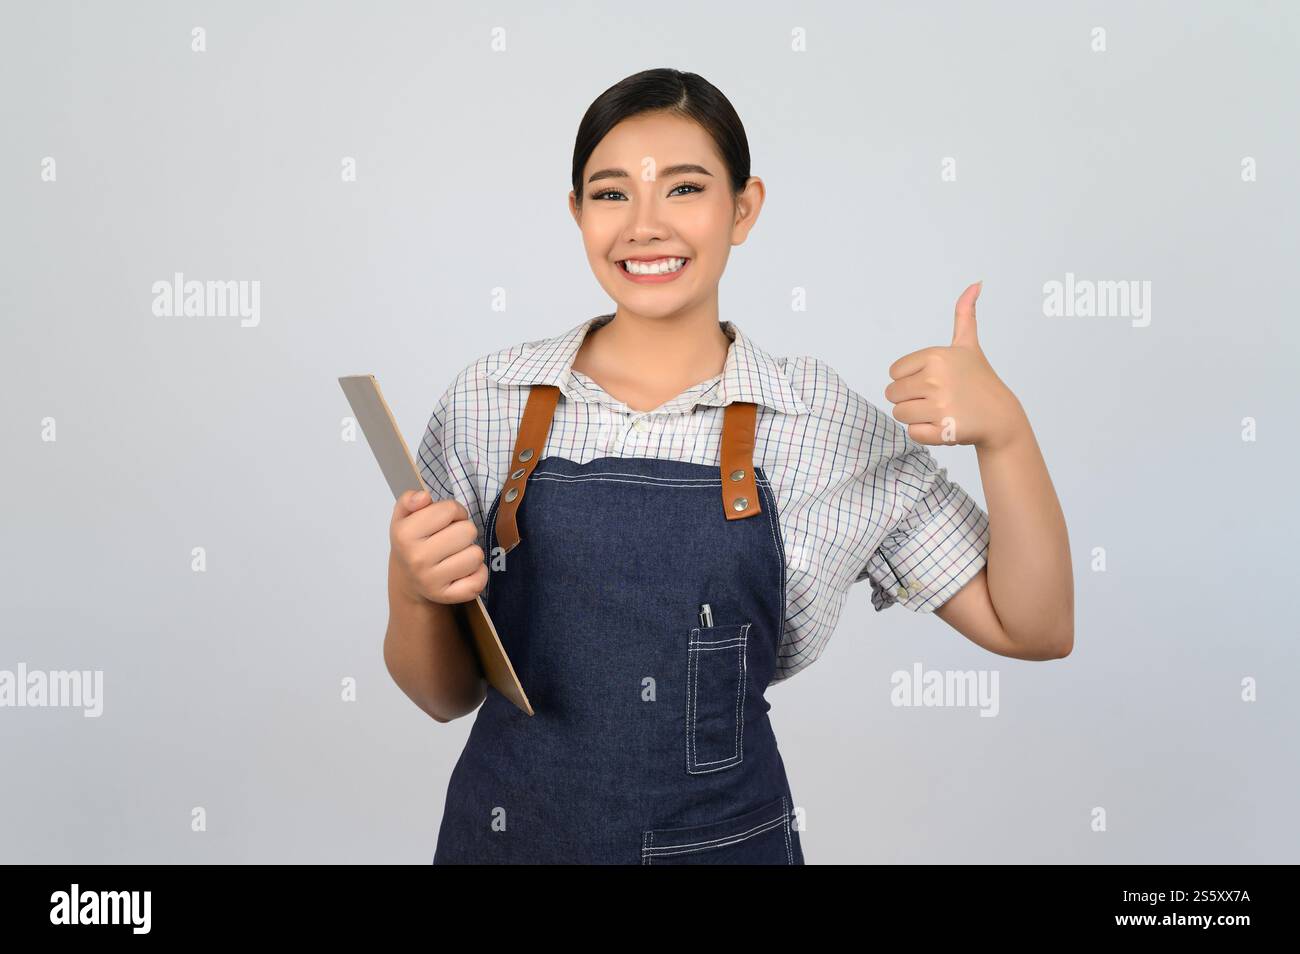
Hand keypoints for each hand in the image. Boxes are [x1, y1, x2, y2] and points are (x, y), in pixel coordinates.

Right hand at [389, 490, 488, 604]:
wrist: (408, 580)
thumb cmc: (412, 542)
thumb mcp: (404, 517)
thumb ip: (410, 499)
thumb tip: (423, 497)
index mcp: (405, 535)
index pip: (451, 509)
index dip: (453, 511)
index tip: (445, 521)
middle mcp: (417, 558)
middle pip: (468, 530)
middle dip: (463, 530)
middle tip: (451, 538)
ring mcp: (432, 580)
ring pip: (476, 554)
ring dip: (470, 552)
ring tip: (456, 554)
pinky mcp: (448, 597)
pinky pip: (479, 580)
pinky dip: (478, 573)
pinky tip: (464, 571)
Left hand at [884, 281, 1025, 449]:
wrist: (1000, 416)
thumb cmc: (979, 380)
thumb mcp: (969, 345)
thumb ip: (965, 314)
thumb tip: (976, 283)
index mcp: (936, 356)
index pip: (894, 373)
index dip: (909, 379)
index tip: (932, 381)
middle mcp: (936, 379)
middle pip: (893, 394)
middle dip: (910, 399)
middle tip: (936, 398)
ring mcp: (940, 406)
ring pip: (900, 414)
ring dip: (916, 417)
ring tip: (940, 411)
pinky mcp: (943, 431)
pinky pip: (912, 433)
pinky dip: (924, 433)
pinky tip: (943, 426)